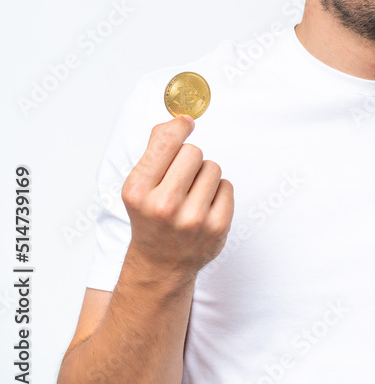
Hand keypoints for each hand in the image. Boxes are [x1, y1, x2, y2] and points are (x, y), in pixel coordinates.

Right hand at [120, 115, 234, 283]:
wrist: (160, 264)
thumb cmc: (150, 217)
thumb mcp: (139, 186)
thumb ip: (155, 150)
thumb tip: (177, 120)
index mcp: (138, 191)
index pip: (166, 143)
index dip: (179, 127)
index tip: (186, 122)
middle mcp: (164, 206)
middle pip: (194, 152)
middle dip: (189, 159)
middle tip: (181, 178)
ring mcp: (193, 219)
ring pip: (213, 167)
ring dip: (205, 176)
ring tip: (191, 195)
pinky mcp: (217, 227)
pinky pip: (227, 186)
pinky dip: (218, 192)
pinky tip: (203, 207)